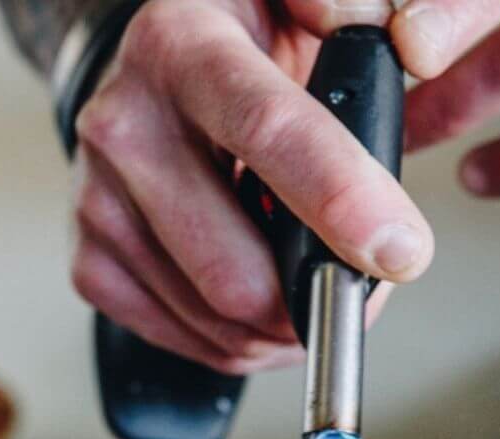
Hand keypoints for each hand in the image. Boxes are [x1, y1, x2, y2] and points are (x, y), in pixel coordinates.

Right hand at [71, 0, 432, 374]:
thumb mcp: (299, 4)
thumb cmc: (243, 53)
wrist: (153, 83)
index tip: (402, 254)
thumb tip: (406, 46)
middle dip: (318, 298)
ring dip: (287, 329)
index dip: (341, 202)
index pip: (268, 132)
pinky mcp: (93, 269)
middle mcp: (126, 127)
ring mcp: (99, 207)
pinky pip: (193, 344)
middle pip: (238, 273)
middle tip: (359, 282)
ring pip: (220, 322)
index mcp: (182, 46)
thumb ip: (352, 12)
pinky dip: (245, 342)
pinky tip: (261, 301)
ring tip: (310, 285)